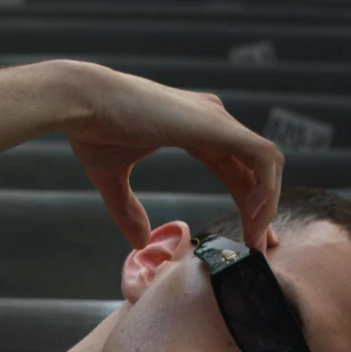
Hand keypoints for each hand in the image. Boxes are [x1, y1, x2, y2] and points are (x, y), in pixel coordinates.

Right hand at [64, 69, 283, 250]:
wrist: (84, 102)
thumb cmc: (93, 131)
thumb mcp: (113, 180)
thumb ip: (128, 210)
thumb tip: (140, 241)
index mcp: (194, 130)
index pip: (236, 168)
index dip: (247, 203)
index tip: (249, 237)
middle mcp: (212, 120)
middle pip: (255, 168)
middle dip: (263, 209)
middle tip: (261, 248)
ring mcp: (217, 119)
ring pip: (267, 162)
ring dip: (267, 203)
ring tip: (256, 240)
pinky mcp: (217, 125)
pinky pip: (262, 157)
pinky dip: (266, 187)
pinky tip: (254, 217)